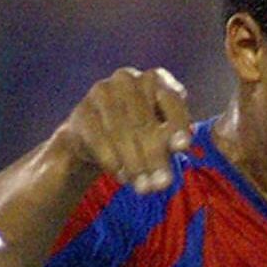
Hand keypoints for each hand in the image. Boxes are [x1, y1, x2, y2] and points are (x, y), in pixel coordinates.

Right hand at [55, 67, 192, 194]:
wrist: (94, 139)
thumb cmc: (140, 135)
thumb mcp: (161, 134)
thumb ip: (172, 138)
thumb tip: (181, 146)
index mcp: (154, 78)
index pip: (171, 99)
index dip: (178, 124)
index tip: (183, 147)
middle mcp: (127, 79)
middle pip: (144, 122)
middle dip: (155, 157)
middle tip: (162, 184)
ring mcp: (102, 92)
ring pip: (122, 134)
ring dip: (135, 166)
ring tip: (144, 188)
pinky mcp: (82, 112)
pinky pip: (100, 141)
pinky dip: (113, 162)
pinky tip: (123, 177)